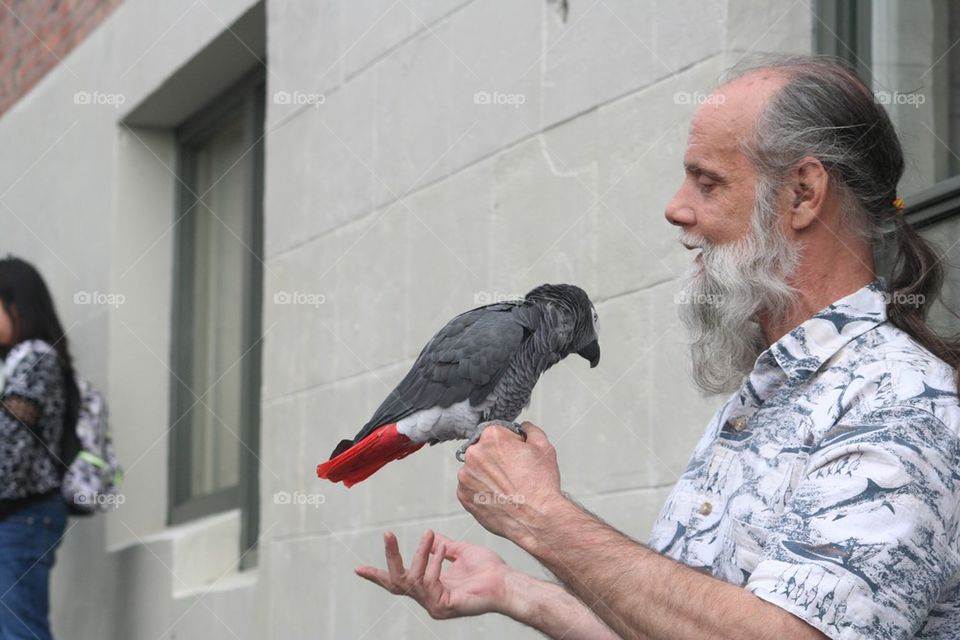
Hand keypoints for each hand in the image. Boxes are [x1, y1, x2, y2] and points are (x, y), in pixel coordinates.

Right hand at [355, 530, 512, 618]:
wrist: (507, 582)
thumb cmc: (489, 570)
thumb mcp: (462, 553)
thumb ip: (444, 547)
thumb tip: (431, 535)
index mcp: (430, 587)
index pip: (399, 583)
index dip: (378, 575)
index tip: (358, 569)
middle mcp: (429, 599)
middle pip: (397, 583)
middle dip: (390, 558)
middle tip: (388, 534)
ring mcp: (435, 606)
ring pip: (412, 579)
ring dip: (420, 554)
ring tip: (431, 537)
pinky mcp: (443, 607)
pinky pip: (428, 582)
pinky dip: (434, 563)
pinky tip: (443, 550)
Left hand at [457, 421, 565, 546]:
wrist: (537, 519)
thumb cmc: (541, 486)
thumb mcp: (544, 447)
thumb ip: (530, 430)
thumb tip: (523, 427)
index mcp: (492, 437)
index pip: (496, 433)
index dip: (509, 444)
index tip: (517, 457)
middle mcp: (474, 454)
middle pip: (483, 451)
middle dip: (496, 459)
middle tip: (513, 474)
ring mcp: (466, 476)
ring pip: (476, 471)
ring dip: (487, 476)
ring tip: (507, 489)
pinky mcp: (463, 496)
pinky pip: (471, 489)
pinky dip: (482, 492)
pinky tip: (498, 498)